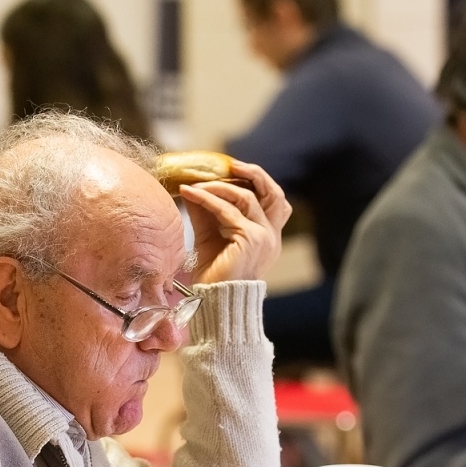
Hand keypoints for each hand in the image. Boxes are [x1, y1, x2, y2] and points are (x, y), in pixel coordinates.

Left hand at [179, 160, 288, 284]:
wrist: (214, 302)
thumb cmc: (213, 276)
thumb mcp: (209, 237)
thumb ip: (206, 213)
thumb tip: (192, 187)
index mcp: (268, 236)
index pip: (274, 201)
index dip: (257, 181)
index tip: (232, 170)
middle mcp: (272, 236)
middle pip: (274, 193)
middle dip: (254, 173)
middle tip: (230, 164)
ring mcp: (264, 237)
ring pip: (247, 197)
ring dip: (219, 186)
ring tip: (196, 184)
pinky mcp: (251, 239)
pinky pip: (228, 210)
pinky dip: (207, 199)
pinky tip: (190, 194)